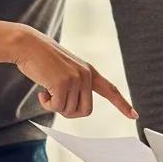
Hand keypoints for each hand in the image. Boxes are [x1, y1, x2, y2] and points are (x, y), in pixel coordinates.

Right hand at [0, 21, 137, 119]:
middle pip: (85, 111)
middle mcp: (86, 75)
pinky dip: (46, 104)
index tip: (134, 116)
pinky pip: (56, 107)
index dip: (122, 104)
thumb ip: (75, 86)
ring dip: (54, 106)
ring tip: (47, 89)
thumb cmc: (43, 60)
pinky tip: (41, 90)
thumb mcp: (65, 71)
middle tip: (55, 101)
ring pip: (68, 111)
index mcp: (89, 71)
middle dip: (69, 112)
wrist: (28, 45)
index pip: (110, 90)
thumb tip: (75, 109)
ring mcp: (75, 79)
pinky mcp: (62, 84)